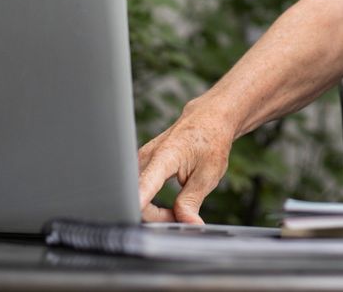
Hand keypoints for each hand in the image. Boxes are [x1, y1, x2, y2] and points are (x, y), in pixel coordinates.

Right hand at [137, 104, 235, 223]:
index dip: (138, 202)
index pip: (145, 184)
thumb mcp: (208, 175)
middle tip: (181, 218)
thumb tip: (187, 225)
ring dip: (153, 210)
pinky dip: (151, 202)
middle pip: (137, 197)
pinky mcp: (141, 164)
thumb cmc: (211, 142)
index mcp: (165, 156)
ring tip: (177, 210)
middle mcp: (147, 156)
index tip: (131, 216)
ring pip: (136, 195)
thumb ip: (192, 201)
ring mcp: (141, 159)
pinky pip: (138, 189)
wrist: (208, 119)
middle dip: (156, 217)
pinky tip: (167, 205)